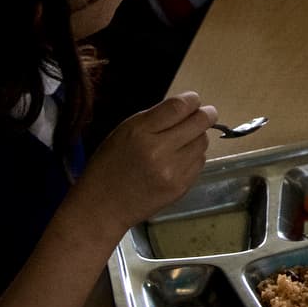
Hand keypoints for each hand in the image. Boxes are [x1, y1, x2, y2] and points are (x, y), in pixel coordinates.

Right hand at [73, 92, 216, 237]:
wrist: (102, 207)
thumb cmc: (109, 165)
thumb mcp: (124, 132)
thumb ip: (155, 118)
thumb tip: (187, 106)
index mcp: (140, 132)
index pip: (179, 107)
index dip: (192, 99)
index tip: (194, 100)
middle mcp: (158, 150)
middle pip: (200, 122)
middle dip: (206, 114)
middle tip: (204, 114)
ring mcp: (172, 171)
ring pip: (203, 142)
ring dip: (198, 137)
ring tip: (184, 140)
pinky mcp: (180, 188)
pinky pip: (200, 162)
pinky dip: (194, 157)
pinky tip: (179, 159)